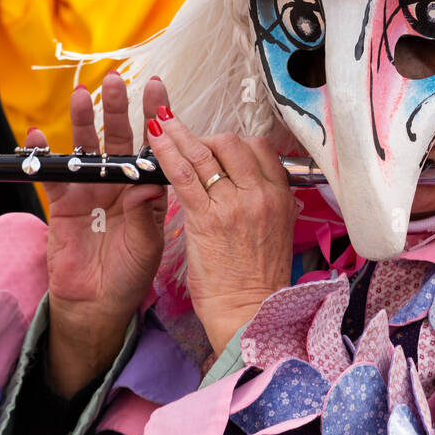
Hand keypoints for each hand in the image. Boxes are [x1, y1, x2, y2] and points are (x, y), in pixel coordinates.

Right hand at [38, 72, 168, 396]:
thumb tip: (153, 181)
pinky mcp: (63, 203)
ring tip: (81, 95)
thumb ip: (147, 212)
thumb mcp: (147, 242)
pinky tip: (38, 136)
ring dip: (82, 120)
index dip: (155, 115)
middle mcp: (117, 181)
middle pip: (116, 136)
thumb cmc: (131, 272)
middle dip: (116, 107)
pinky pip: (51, 174)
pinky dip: (44, 155)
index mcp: (144, 186)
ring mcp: (89, 189)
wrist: (99, 304)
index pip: (151, 144)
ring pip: (85, 147)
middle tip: (115, 80)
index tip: (158, 88)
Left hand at [146, 110, 294, 356]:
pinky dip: (167, 153)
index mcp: (280, 196)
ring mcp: (234, 204)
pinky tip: (154, 141)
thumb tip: (244, 183)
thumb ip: (263, 202)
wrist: (251, 313)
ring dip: (179, 134)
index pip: (260, 149)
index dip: (234, 143)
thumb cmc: (258, 279)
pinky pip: (184, 174)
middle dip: (207, 137)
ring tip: (160, 121)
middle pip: (233, 144)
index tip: (216, 148)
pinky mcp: (206, 218)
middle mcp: (260, 194)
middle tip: (188, 144)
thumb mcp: (276, 231)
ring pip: (206, 153)